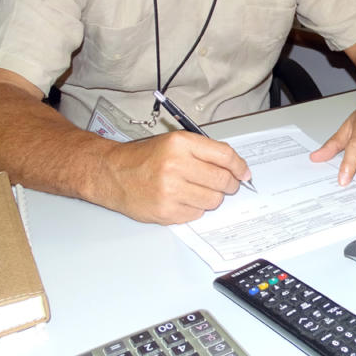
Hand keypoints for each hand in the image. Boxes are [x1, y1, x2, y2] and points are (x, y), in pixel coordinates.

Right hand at [98, 131, 252, 223]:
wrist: (111, 173)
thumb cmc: (144, 157)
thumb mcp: (174, 142)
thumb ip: (204, 152)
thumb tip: (235, 168)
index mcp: (181, 143)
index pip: (225, 156)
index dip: (240, 166)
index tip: (244, 173)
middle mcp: (176, 165)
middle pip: (222, 180)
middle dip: (229, 184)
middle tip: (226, 185)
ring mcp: (170, 190)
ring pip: (213, 200)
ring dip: (212, 197)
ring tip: (198, 190)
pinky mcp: (165, 211)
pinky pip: (197, 213)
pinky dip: (195, 208)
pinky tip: (183, 200)